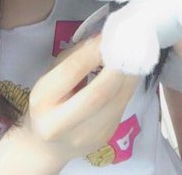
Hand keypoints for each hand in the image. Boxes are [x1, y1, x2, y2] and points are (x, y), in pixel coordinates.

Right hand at [16, 36, 139, 170]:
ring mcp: (88, 135)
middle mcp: (62, 124)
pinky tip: (133, 70)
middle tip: (131, 43)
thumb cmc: (47, 105)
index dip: (94, 51)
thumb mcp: (48, 79)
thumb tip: (101, 39)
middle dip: (118, 65)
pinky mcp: (106, 137)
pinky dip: (130, 85)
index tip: (109, 34)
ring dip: (131, 74)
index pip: (71, 72)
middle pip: (99, 93)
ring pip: (117, 101)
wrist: (46, 148)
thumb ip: (71, 59)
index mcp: (42, 102)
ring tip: (138, 53)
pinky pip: (122, 106)